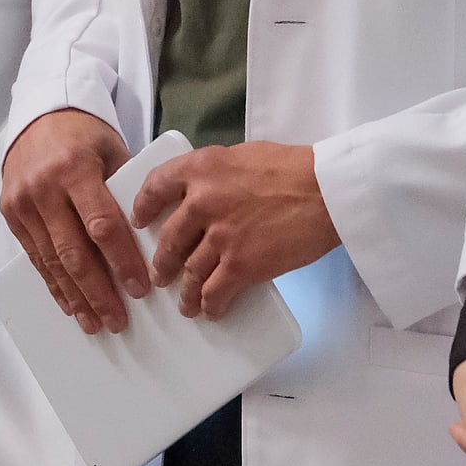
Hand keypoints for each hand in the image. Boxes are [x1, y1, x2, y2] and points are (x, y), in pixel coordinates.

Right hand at [0, 110, 146, 332]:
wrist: (39, 115)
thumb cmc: (85, 135)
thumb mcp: (113, 151)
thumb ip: (126, 191)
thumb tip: (154, 239)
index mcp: (74, 169)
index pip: (101, 225)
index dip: (121, 261)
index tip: (140, 288)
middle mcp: (44, 188)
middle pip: (74, 252)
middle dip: (98, 291)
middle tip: (118, 320)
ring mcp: (23, 203)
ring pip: (52, 261)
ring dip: (75, 297)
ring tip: (96, 323)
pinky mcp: (11, 213)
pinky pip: (35, 257)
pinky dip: (54, 284)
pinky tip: (70, 305)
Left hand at [130, 141, 339, 319]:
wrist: (326, 190)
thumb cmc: (293, 168)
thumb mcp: (242, 155)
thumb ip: (217, 173)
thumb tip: (206, 190)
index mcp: (201, 168)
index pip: (155, 187)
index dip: (143, 208)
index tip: (139, 222)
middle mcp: (202, 202)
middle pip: (169, 239)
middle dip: (162, 262)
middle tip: (161, 274)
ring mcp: (220, 236)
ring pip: (189, 271)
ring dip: (184, 292)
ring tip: (184, 303)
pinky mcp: (242, 265)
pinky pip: (215, 291)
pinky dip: (210, 304)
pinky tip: (210, 310)